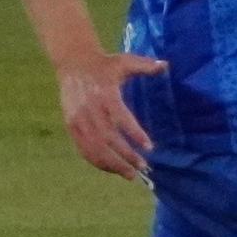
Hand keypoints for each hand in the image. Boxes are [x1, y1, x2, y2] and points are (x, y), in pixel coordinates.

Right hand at [56, 49, 163, 178]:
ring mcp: (78, 119)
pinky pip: (83, 148)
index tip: (149, 147)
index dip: (134, 133)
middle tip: (143, 167)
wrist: (73, 63)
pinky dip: (97, 161)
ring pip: (94, 147)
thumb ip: (145, 66)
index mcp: (105, 93)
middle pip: (107, 138)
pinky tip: (111, 169)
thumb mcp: (125, 61)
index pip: (121, 117)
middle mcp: (90, 108)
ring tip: (130, 174)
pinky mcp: (71, 125)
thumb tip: (165, 65)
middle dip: (125, 155)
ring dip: (111, 164)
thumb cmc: (104, 64)